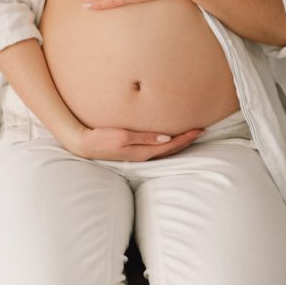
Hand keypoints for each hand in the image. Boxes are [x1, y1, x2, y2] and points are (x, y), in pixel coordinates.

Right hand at [63, 124, 204, 161]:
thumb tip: (166, 138)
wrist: (83, 144)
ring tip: (190, 133)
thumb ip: (144, 137)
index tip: (200, 129)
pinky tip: (168, 137)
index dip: (187, 137)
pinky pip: (156, 147)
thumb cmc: (101, 138)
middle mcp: (143, 155)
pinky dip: (167, 142)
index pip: (171, 145)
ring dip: (179, 142)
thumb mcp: (123, 136)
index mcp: (143, 152)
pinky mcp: (132, 150)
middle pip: (171, 149)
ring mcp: (138, 154)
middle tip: (202, 130)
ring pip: (165, 149)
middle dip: (187, 140)